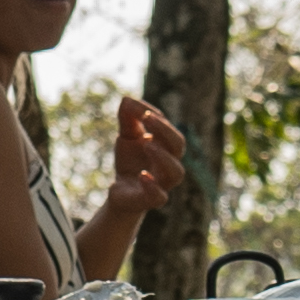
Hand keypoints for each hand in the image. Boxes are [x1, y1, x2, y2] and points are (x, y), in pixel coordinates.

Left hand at [100, 96, 190, 217]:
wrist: (120, 191)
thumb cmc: (130, 161)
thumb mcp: (127, 136)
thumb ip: (128, 118)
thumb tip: (127, 99)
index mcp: (167, 146)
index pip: (169, 130)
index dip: (158, 120)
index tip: (140, 111)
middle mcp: (170, 164)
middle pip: (178, 146)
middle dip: (165, 131)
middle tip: (148, 119)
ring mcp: (163, 183)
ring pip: (176, 172)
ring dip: (163, 156)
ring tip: (147, 144)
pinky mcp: (150, 200)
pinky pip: (159, 196)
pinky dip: (153, 186)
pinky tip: (143, 175)